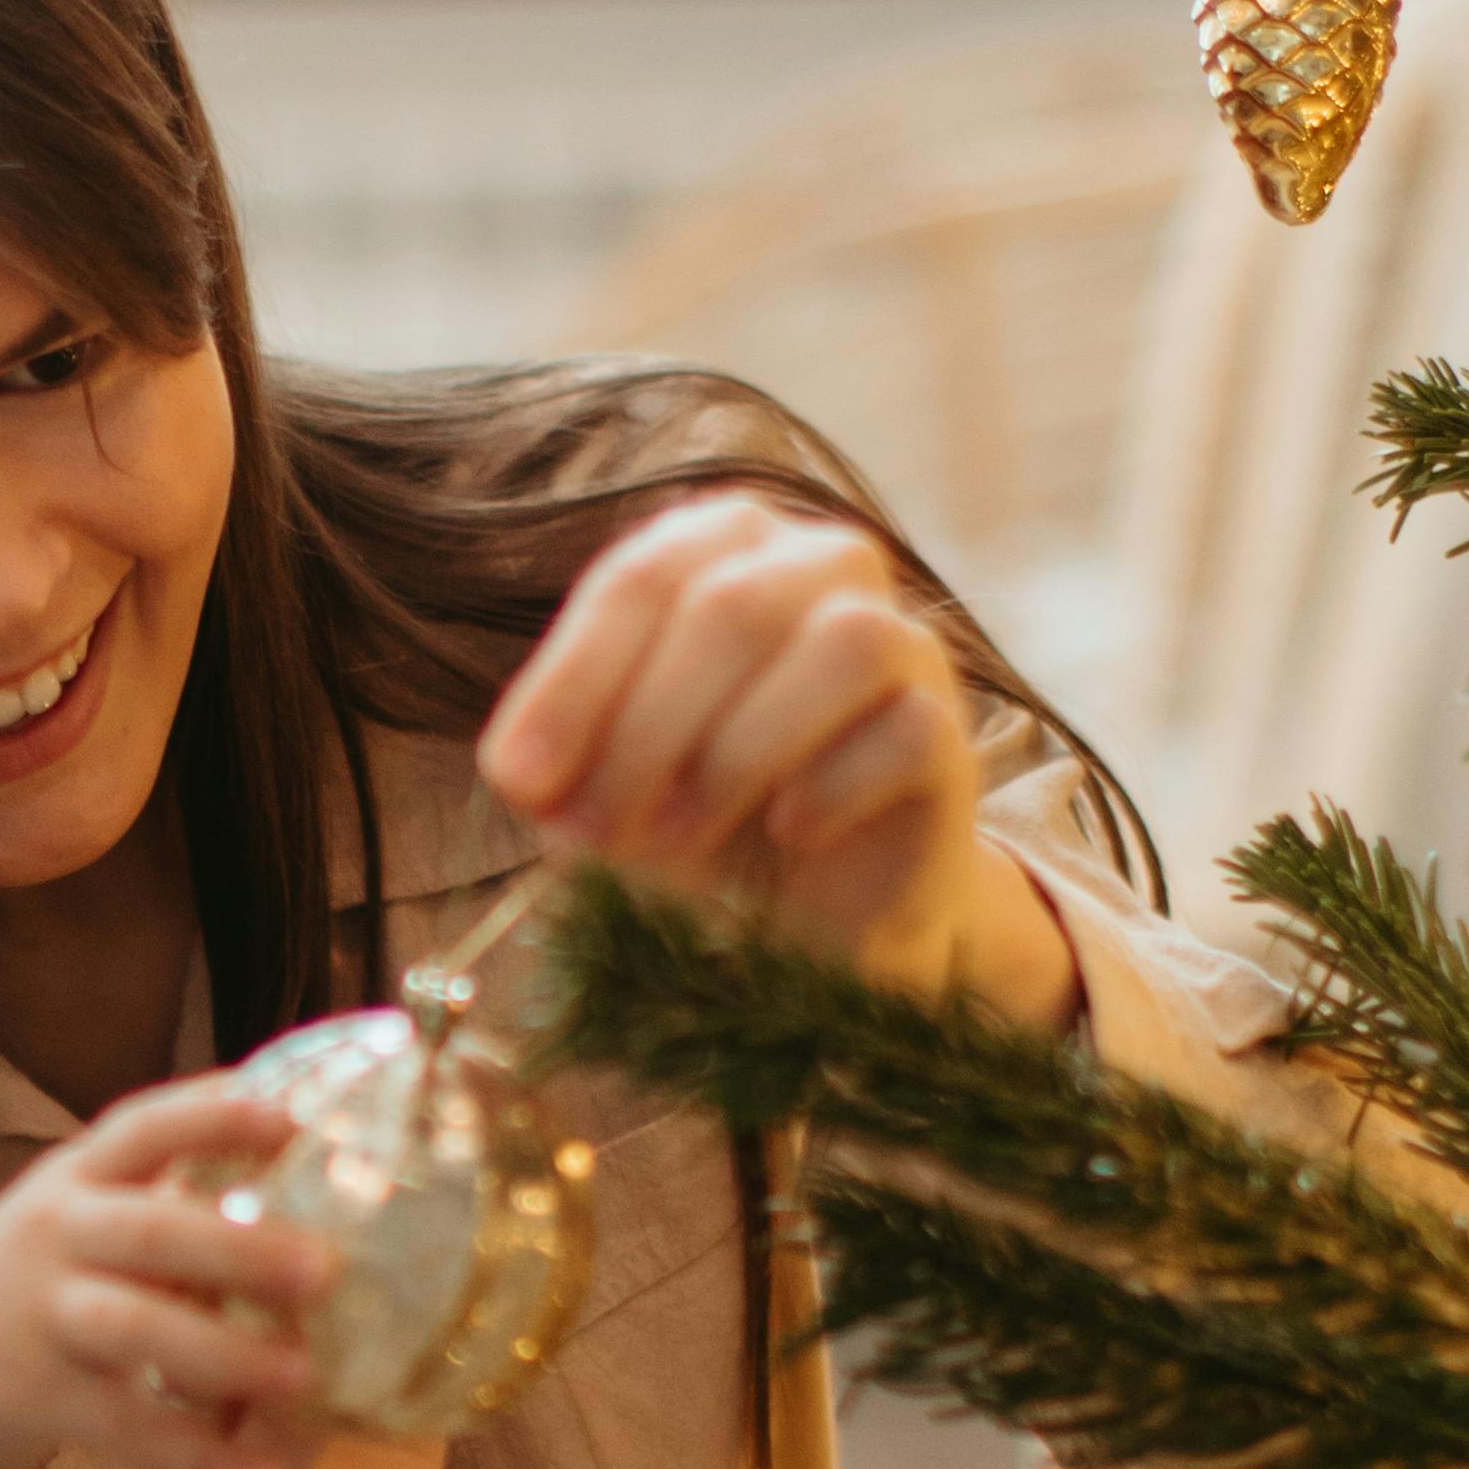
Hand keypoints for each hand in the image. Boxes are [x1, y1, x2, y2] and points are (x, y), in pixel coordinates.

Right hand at [0, 1076, 340, 1468]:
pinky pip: (129, 1430)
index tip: (293, 1118)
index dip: (215, 1117)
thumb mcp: (66, 1215)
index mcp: (71, 1179)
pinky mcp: (42, 1397)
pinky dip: (198, 1457)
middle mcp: (52, 1235)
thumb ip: (150, 1194)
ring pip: (137, 1329)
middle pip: (150, 1230)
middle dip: (240, 1247)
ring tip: (303, 1377)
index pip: (143, 1127)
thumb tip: (292, 1163)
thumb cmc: (25, 1283)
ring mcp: (42, 1316)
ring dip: (225, 1355)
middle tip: (323, 1269)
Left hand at [474, 494, 1079, 1029]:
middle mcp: (822, 564)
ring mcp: (902, 641)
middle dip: (647, 730)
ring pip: (842, 642)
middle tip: (595, 833)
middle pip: (734, 606)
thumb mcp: (596, 788)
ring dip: (738, 751)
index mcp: (723, 548)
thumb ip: (552, 764)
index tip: (521, 783)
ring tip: (680, 834)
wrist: (805, 921)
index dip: (575, 679)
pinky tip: (790, 832)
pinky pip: (907, 728)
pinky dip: (833, 784)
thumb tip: (523, 773)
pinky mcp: (948, 732)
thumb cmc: (691, 823)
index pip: (644, 576)